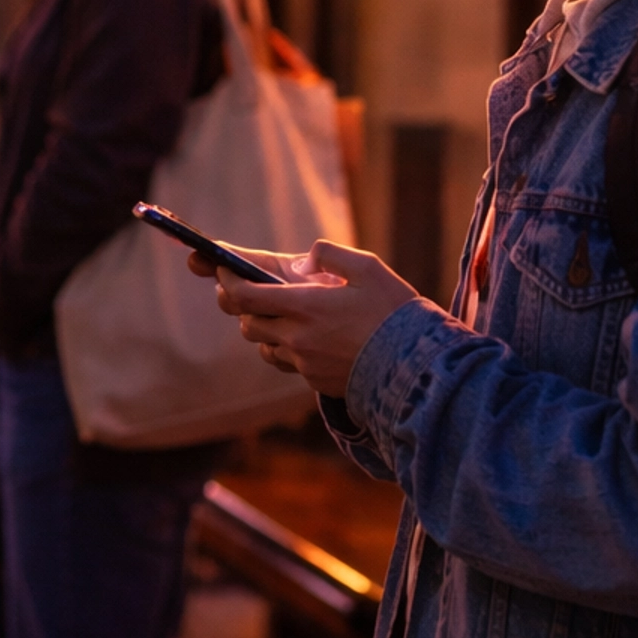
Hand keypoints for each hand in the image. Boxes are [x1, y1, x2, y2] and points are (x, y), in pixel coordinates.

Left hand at [196, 240, 419, 400]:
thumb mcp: (368, 268)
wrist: (416, 368)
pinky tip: (301, 336)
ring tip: (274, 311)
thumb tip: (303, 262)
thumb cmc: (394, 312)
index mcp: (305, 306)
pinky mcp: (315, 381)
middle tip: (239, 288)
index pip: (244, 295)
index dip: (227, 280)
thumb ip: (329, 255)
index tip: (220, 268)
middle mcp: (297, 338)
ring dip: (261, 327)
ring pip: (263, 344)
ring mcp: (305, 363)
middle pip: (247, 322)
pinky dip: (284, 347)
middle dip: (238, 304)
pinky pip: (286, 362)